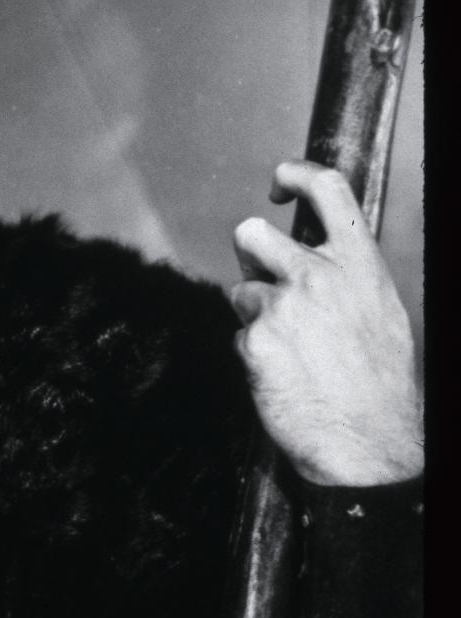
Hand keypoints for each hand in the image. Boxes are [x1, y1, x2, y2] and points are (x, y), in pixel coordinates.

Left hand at [229, 160, 422, 485]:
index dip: (294, 173)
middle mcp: (318, 275)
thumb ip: (345, 275)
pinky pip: (239, 334)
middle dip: (249, 256)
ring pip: (240, 291)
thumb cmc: (379, 384)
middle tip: (264, 284)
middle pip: (251, 232)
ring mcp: (283, 305)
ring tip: (290, 348)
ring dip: (255, 314)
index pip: (326, 188)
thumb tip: (315, 256)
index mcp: (358, 262)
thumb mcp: (379, 310)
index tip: (278, 184)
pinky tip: (284, 376)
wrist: (370, 444)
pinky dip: (255, 354)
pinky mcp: (255, 340)